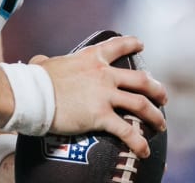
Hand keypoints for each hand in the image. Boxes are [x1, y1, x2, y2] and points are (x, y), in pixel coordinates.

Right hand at [30, 35, 167, 157]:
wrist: (33, 95)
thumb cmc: (35, 80)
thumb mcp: (44, 64)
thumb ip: (46, 61)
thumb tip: (38, 61)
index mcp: (91, 58)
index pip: (117, 46)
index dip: (132, 44)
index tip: (141, 45)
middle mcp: (103, 74)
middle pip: (140, 80)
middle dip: (156, 89)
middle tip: (162, 97)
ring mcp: (104, 95)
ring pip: (140, 104)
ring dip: (154, 115)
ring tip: (160, 124)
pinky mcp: (100, 116)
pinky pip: (127, 131)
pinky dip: (138, 142)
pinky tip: (143, 151)